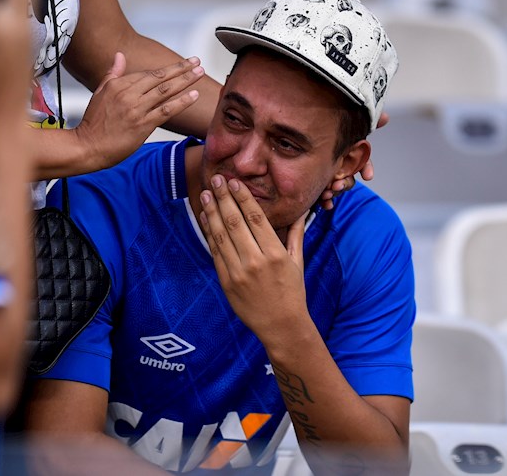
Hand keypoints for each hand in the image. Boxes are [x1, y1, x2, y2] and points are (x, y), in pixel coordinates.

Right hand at [73, 54, 203, 170]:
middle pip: (160, 78)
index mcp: (118, 85)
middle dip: (181, 68)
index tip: (184, 62)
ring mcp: (136, 109)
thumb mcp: (99, 93)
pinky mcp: (143, 125)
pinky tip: (194, 95)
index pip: (149, 73)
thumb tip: (119, 55)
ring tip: (200, 72)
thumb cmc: (94, 123)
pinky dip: (182, 102)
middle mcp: (128, 94)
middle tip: (197, 61)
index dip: (169, 68)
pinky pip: (166, 111)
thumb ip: (112, 74)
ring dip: (185, 81)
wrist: (87, 147)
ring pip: (165, 91)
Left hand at [198, 175, 309, 340]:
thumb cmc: (292, 292)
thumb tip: (301, 211)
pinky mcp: (226, 282)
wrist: (280, 325)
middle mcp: (255, 261)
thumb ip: (296, 234)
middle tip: (216, 180)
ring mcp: (238, 272)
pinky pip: (215, 252)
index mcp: (275, 254)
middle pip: (235, 222)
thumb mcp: (297, 262)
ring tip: (205, 194)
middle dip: (223, 198)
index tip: (234, 182)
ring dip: (211, 212)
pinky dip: (209, 233)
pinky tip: (205, 218)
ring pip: (221, 235)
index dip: (243, 197)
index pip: (256, 218)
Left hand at [317, 111, 388, 209]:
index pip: (362, 161)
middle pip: (349, 177)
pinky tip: (325, 204)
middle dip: (346, 183)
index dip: (366, 168)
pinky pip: (326, 196)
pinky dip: (326, 201)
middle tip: (337, 185)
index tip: (368, 176)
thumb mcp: (342, 128)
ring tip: (326, 193)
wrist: (296, 141)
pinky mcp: (319, 185)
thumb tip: (385, 117)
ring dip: (335, 192)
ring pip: (338, 188)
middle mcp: (342, 166)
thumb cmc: (326, 134)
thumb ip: (363, 122)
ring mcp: (332, 177)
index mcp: (348, 154)